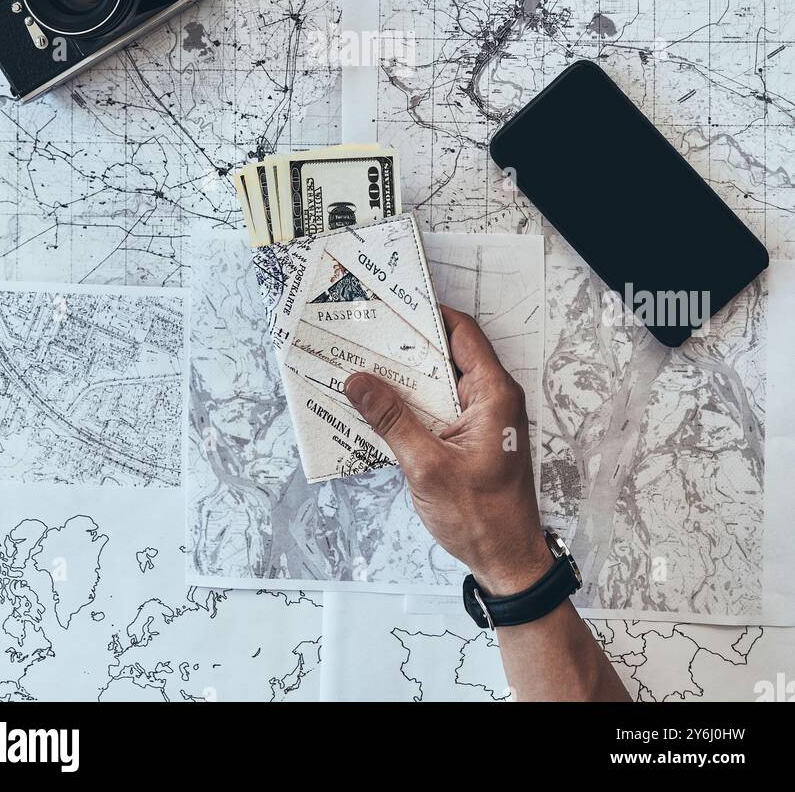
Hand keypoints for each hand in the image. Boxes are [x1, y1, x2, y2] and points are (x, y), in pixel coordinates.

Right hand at [344, 306, 550, 593]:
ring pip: (442, 381)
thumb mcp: (427, 466)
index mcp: (494, 394)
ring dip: (408, 377)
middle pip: (448, 354)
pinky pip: (442, 406)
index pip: (462, 332)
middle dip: (408, 345)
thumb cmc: (482, 518)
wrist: (507, 560)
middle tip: (368, 335)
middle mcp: (494, 398)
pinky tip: (383, 407)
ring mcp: (485, 418)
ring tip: (367, 367)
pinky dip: (415, 403)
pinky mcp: (474, 436)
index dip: (428, 314)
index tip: (393, 306)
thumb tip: (359, 382)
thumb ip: (392, 420)